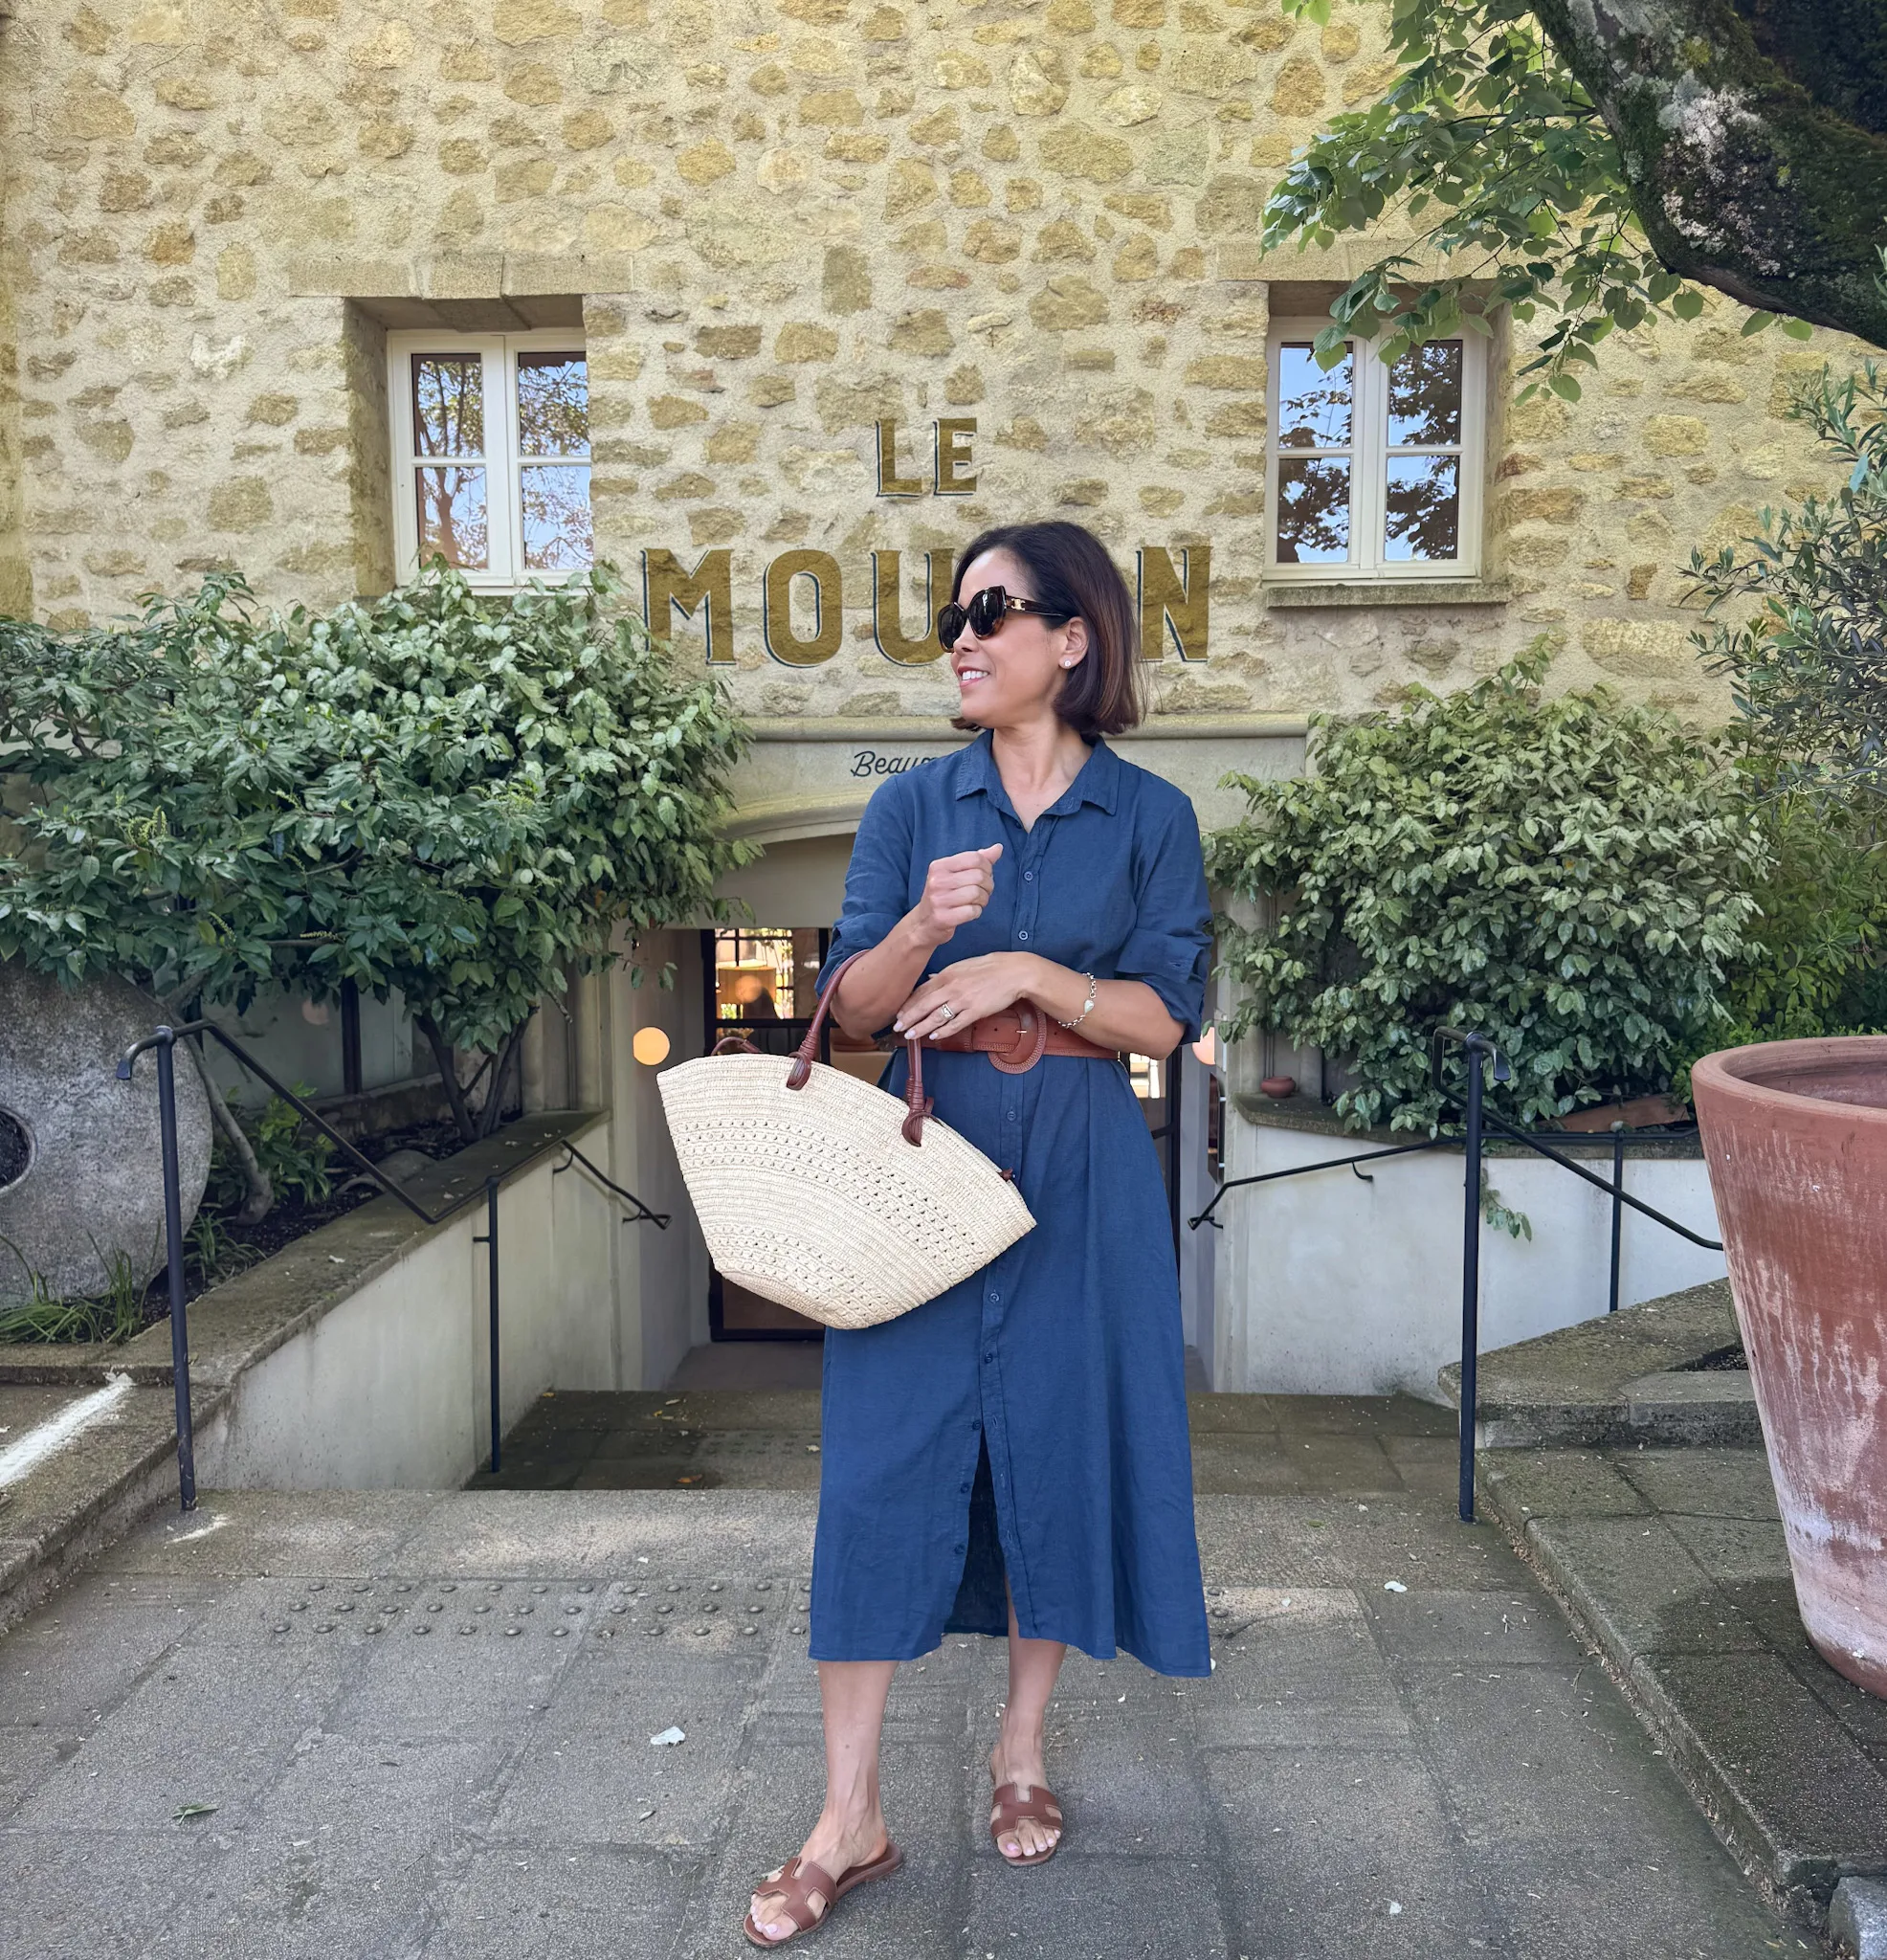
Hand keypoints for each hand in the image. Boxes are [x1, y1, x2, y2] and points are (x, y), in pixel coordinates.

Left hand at [893, 954, 1042, 1042]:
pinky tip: (934, 1037)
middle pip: (924, 1005)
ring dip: (922, 1027)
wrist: (1014, 972)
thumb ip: (946, 974)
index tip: (899, 1013)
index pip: (922, 991)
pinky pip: (955, 1023)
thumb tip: (932, 978)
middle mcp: (951, 987)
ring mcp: (963, 1000)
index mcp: (947, 974)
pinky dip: (943, 1031)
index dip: (909, 1003)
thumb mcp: (964, 966)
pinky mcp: (975, 1011)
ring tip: (910, 1036)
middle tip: (897, 1028)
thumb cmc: (991, 967)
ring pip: (936, 1016)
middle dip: (909, 1018)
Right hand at [910, 843, 1001, 946]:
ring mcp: (938, 900)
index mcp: (939, 866)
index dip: (987, 867)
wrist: (924, 923)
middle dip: (988, 885)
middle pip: (978, 876)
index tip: (985, 875)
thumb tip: (998, 848)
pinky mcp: (942, 918)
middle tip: (983, 892)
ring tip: (977, 902)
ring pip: (977, 893)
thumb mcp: (955, 874)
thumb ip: (977, 860)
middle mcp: (937, 881)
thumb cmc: (944, 895)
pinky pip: (972, 911)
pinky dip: (977, 912)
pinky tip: (969, 912)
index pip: (975, 858)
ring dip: (984, 900)